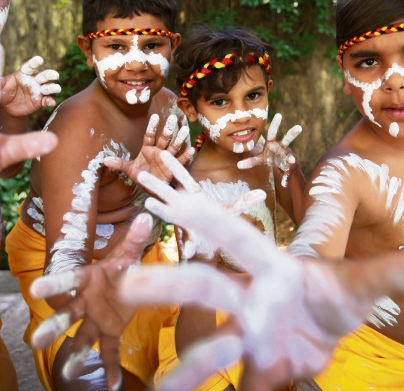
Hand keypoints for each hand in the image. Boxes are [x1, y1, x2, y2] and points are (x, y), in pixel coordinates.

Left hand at [0, 55, 60, 115]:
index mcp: (23, 74)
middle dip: (50, 74)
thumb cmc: (2, 93)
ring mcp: (38, 91)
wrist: (7, 108)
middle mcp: (33, 80)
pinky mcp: (40, 101)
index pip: (30, 66)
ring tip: (57, 88)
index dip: (34, 63)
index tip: (39, 59)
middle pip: (44, 75)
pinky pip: (47, 100)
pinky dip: (50, 101)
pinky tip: (52, 103)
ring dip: (53, 87)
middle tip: (54, 75)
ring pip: (48, 87)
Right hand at [29, 213, 152, 387]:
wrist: (126, 281)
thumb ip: (135, 238)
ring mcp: (94, 319)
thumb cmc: (120, 266)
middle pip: (65, 315)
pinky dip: (112, 368)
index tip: (35, 289)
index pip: (67, 280)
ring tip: (66, 374)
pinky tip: (114, 387)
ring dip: (75, 355)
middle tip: (35, 341)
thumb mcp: (128, 253)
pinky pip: (109, 351)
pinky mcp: (109, 332)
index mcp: (86, 279)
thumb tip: (148, 216)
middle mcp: (84, 301)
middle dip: (51, 328)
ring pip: (81, 338)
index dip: (53, 284)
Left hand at [103, 113, 194, 182]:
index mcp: (147, 149)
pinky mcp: (173, 168)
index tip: (155, 116)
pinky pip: (181, 161)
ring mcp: (167, 159)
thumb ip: (119, 164)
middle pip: (164, 138)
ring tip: (185, 129)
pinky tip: (192, 149)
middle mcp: (158, 151)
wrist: (152, 189)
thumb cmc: (143, 177)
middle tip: (173, 117)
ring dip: (179, 139)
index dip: (152, 127)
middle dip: (168, 129)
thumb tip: (104, 160)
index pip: (149, 136)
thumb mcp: (130, 171)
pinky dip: (186, 155)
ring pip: (174, 146)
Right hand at [126, 152, 403, 389]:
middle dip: (172, 284)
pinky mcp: (248, 369)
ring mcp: (242, 335)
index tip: (173, 202)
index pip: (239, 240)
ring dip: (188, 358)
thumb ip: (391, 272)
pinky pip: (218, 380)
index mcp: (272, 269)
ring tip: (174, 379)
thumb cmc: (329, 300)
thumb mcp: (359, 289)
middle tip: (129, 287)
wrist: (319, 337)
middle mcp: (247, 298)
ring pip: (203, 341)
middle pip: (208, 287)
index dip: (208, 222)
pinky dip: (198, 386)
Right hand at [136, 151, 265, 261]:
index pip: (183, 178)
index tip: (162, 153)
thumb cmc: (219, 226)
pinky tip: (187, 249)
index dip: (174, 166)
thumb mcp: (232, 212)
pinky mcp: (193, 240)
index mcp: (193, 197)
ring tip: (148, 203)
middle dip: (155, 184)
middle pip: (168, 192)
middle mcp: (185, 208)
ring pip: (169, 214)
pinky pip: (189, 242)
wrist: (216, 248)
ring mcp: (185, 223)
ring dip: (160, 208)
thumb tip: (263, 193)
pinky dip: (190, 246)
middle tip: (140, 173)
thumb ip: (244, 202)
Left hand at [237, 113, 301, 186]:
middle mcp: (282, 148)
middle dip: (293, 133)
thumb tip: (238, 165)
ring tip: (291, 161)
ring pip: (291, 156)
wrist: (281, 166)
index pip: (273, 132)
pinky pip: (287, 172)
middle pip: (288, 139)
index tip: (278, 114)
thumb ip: (250, 161)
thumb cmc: (270, 157)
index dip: (276, 123)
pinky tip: (283, 184)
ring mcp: (287, 157)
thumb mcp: (260, 159)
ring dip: (291, 159)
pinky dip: (285, 178)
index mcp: (274, 143)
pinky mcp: (289, 167)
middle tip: (299, 127)